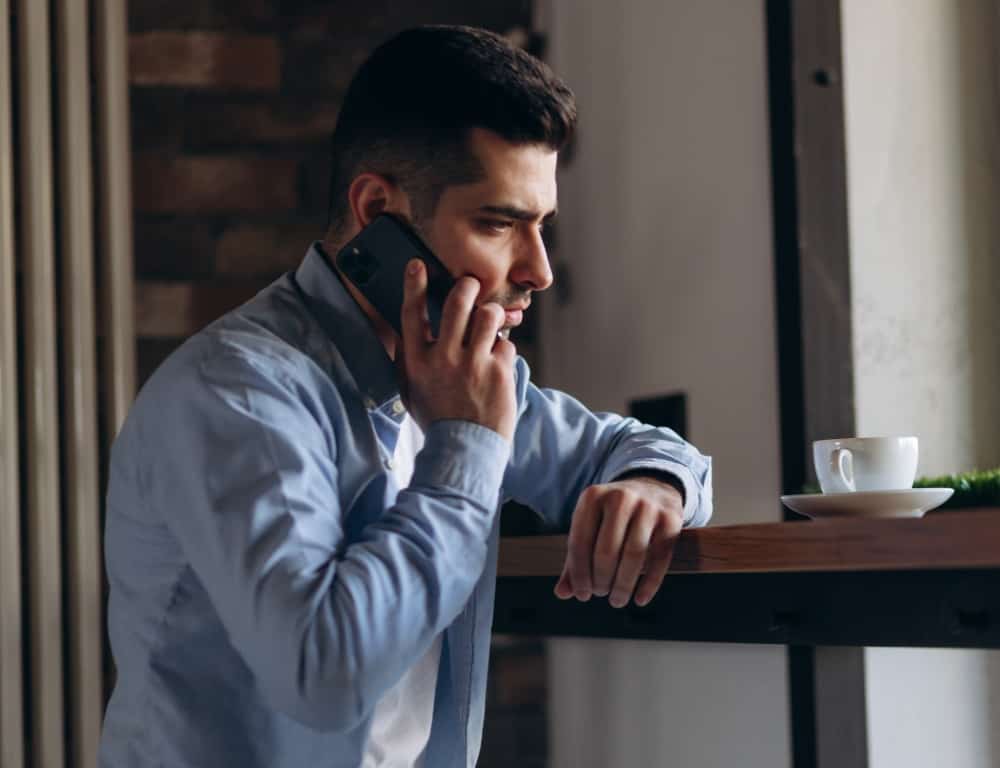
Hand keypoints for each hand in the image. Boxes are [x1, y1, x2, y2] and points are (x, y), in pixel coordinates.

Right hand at [398, 260, 516, 439]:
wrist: (465, 450)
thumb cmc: (437, 418)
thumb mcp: (412, 389)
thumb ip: (410, 359)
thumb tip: (409, 330)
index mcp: (417, 362)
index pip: (412, 314)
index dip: (414, 285)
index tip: (418, 265)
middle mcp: (443, 358)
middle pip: (457, 302)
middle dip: (467, 287)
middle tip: (471, 286)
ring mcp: (473, 364)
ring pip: (488, 315)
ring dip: (491, 315)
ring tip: (489, 325)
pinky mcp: (499, 371)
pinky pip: (505, 343)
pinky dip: (503, 350)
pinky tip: (497, 364)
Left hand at [554, 476, 683, 607]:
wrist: (653, 487)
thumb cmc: (613, 516)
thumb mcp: (590, 526)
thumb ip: (575, 559)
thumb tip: (562, 593)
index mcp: (592, 497)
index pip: (580, 542)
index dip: (579, 574)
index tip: (582, 595)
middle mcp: (620, 497)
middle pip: (606, 551)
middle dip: (601, 580)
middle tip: (600, 594)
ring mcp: (648, 506)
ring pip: (634, 555)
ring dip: (623, 585)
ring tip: (617, 599)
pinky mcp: (671, 519)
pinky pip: (660, 558)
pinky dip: (649, 584)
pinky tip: (639, 599)